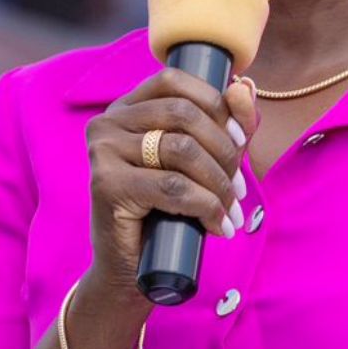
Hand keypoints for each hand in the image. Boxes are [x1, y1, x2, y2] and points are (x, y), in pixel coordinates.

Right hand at [81, 68, 258, 299]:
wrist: (130, 268)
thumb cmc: (167, 211)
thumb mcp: (203, 162)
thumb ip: (226, 124)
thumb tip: (245, 86)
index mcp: (126, 108)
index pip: (173, 80)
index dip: (214, 103)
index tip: (240, 139)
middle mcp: (107, 122)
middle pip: (183, 114)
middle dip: (224, 151)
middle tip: (239, 188)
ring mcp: (103, 151)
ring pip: (182, 150)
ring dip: (219, 183)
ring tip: (231, 210)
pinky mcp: (106, 185)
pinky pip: (173, 186)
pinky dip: (207, 206)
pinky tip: (218, 225)